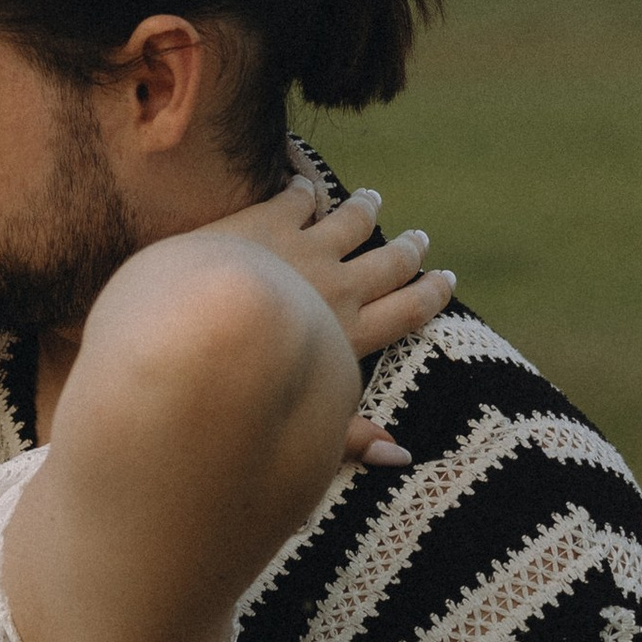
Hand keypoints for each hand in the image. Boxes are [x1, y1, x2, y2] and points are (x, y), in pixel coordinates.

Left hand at [222, 155, 453, 468]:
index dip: (432, 293)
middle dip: (410, 249)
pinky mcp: (271, 221)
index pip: (408, 310)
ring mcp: (307, 249)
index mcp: (350, 332)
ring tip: (373, 200)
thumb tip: (401, 457)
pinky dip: (306, 191)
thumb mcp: (303, 424)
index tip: (446, 280)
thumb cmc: (242, 387)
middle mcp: (339, 286)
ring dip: (367, 208)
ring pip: (354, 220)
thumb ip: (352, 436)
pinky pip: (299, 197)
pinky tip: (304, 185)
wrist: (195, 327)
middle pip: (391, 262)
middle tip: (421, 238)